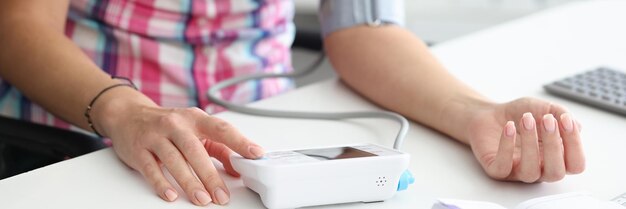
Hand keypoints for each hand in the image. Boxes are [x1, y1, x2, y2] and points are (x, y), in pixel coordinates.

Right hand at [92, 90, 263, 205]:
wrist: (128, 115)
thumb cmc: (168, 125)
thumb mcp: (195, 130)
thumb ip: (219, 148)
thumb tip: (237, 168)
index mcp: (195, 118)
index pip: (221, 129)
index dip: (240, 141)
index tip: (255, 154)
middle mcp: (176, 124)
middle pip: (195, 150)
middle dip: (210, 175)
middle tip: (221, 195)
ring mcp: (155, 136)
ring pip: (174, 160)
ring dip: (189, 182)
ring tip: (202, 199)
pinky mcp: (138, 149)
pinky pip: (150, 168)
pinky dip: (161, 183)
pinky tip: (171, 195)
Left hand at [467, 97, 584, 181]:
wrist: (490, 114)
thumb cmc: (520, 114)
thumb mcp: (545, 108)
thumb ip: (562, 115)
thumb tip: (577, 126)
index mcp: (557, 158)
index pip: (576, 164)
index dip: (575, 145)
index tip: (565, 119)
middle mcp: (540, 169)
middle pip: (556, 173)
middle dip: (554, 145)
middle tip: (546, 120)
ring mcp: (518, 172)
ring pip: (530, 172)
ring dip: (530, 144)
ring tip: (525, 119)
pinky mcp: (497, 170)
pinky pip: (503, 167)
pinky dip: (506, 146)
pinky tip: (509, 127)